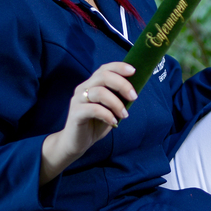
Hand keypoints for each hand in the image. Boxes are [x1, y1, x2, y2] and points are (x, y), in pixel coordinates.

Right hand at [40, 61, 136, 183]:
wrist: (76, 143)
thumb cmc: (95, 124)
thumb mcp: (110, 109)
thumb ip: (118, 98)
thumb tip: (134, 91)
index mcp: (92, 84)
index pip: (104, 68)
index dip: (119, 67)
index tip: (134, 71)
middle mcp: (83, 88)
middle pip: (103, 76)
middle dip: (122, 85)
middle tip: (134, 97)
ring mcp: (78, 100)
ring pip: (99, 92)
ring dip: (116, 103)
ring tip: (124, 115)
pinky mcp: (76, 113)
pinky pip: (94, 109)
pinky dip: (108, 115)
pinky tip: (114, 122)